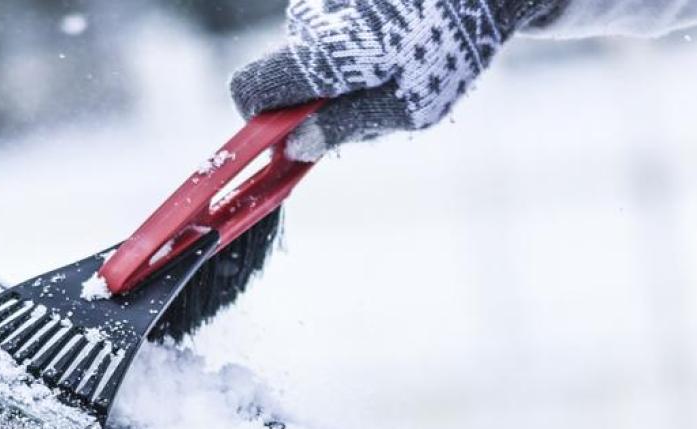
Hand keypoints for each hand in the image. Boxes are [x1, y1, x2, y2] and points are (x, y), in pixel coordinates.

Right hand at [230, 0, 560, 160]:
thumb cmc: (446, 53)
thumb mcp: (404, 108)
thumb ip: (342, 127)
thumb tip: (292, 147)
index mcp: (320, 55)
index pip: (250, 88)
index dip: (259, 121)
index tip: (289, 138)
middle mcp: (309, 21)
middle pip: (282, 75)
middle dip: (310, 102)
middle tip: (367, 110)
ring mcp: (321, 2)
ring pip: (307, 55)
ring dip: (338, 76)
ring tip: (394, 74)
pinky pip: (328, 34)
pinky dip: (352, 51)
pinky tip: (395, 50)